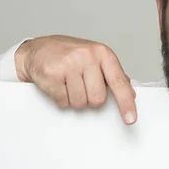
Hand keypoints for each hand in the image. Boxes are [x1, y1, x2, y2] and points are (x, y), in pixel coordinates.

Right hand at [15, 35, 136, 124]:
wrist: (37, 50)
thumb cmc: (69, 55)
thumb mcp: (96, 58)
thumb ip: (113, 75)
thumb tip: (130, 94)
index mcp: (103, 53)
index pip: (119, 82)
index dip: (126, 103)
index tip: (130, 119)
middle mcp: (88, 56)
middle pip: (98, 99)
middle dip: (90, 98)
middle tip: (81, 85)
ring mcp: (69, 64)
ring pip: (80, 103)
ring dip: (74, 99)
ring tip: (68, 83)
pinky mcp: (52, 74)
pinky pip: (63, 101)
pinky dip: (60, 98)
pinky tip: (58, 84)